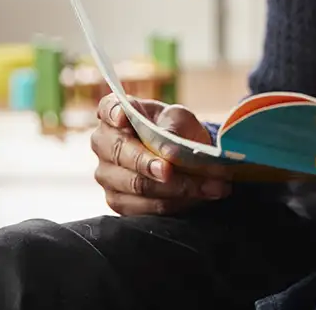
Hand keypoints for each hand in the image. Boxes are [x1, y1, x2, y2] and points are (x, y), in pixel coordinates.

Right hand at [90, 94, 230, 216]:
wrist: (183, 153)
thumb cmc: (176, 129)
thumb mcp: (178, 119)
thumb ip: (171, 128)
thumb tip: (168, 151)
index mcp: (114, 113)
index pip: (107, 108)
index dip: (115, 113)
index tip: (125, 117)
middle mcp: (103, 144)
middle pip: (121, 153)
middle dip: (150, 163)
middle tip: (171, 170)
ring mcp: (107, 175)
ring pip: (137, 184)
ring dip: (176, 187)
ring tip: (212, 185)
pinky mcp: (119, 202)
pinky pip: (145, 206)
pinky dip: (176, 203)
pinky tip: (200, 197)